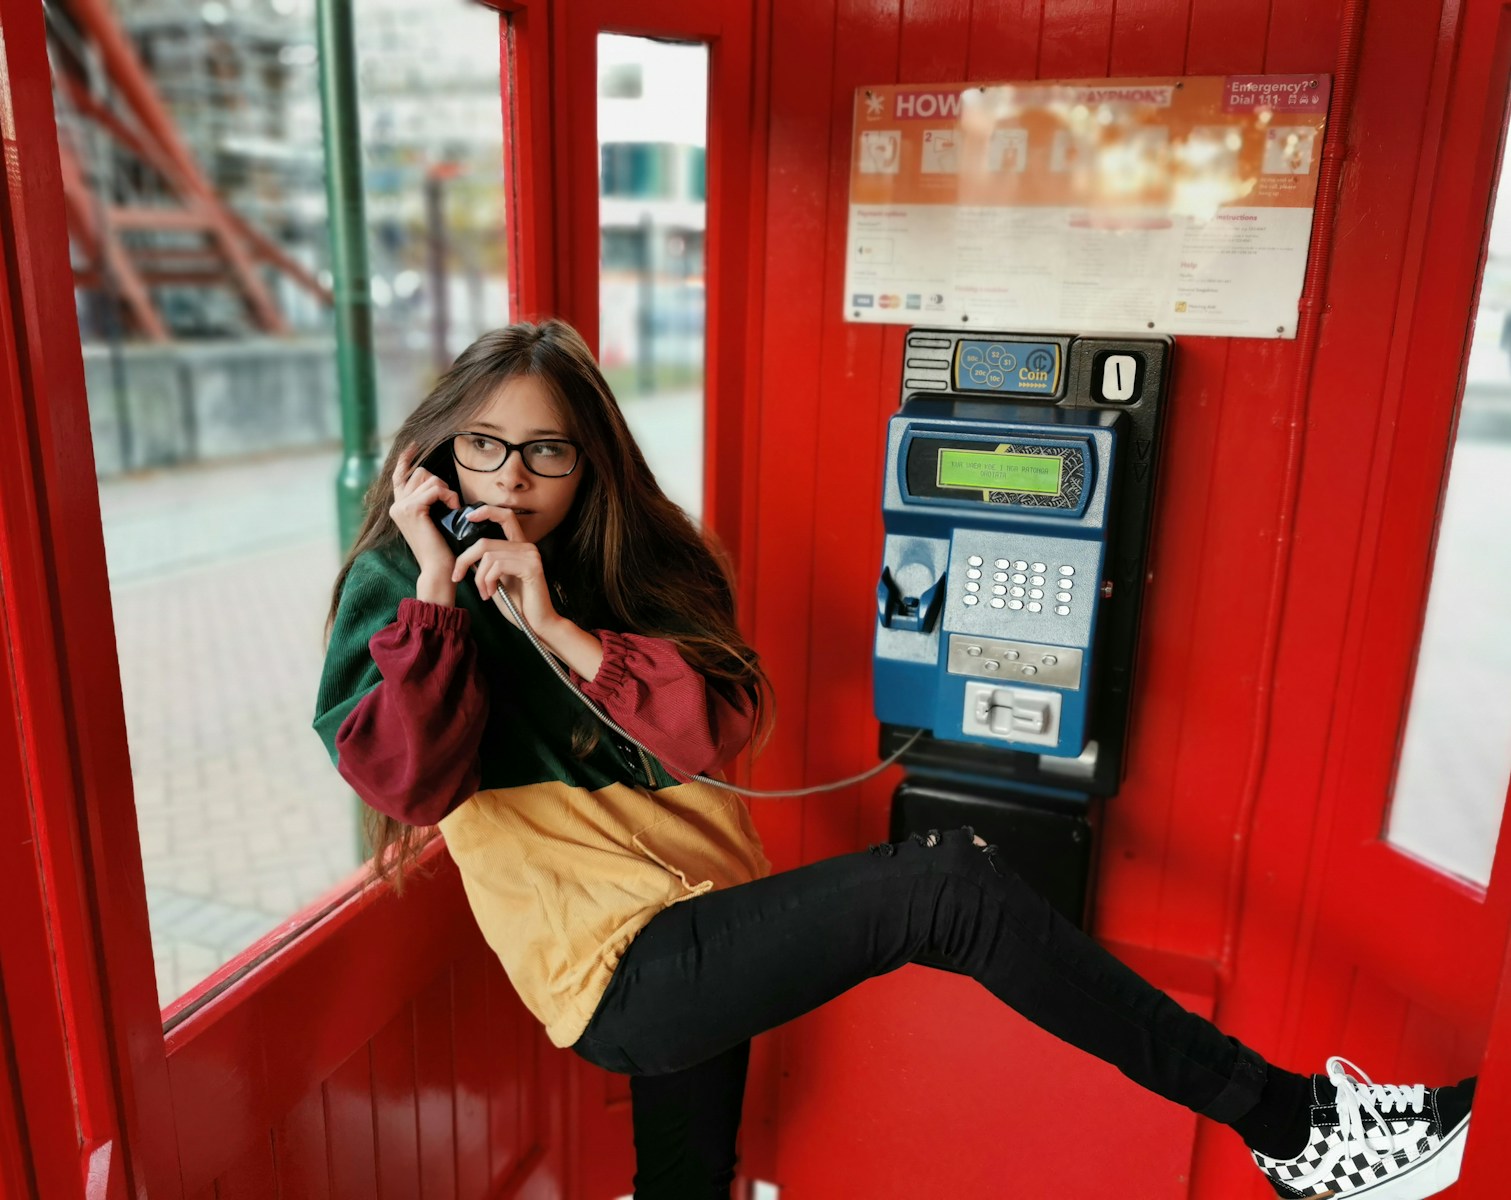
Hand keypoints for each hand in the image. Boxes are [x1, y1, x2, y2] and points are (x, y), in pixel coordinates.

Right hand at [389, 444, 461, 580]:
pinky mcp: (412, 509)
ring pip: (429, 479)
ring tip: (452, 508)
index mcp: (399, 507)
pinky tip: (454, 508)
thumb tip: (437, 482)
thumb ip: (429, 501)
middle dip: (440, 482)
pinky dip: (448, 496)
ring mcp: (402, 507)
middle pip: (420, 472)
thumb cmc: (441, 547)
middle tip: (449, 502)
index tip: (413, 445)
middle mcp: (396, 505)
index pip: (399, 475)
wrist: (438, 568)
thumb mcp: (434, 518)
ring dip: (446, 490)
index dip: (406, 459)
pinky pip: (435, 489)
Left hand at [450, 506, 559, 633]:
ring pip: (488, 556)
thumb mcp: (496, 580)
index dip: (486, 511)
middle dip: (465, 560)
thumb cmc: (518, 604)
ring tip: (484, 593)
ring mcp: (531, 556)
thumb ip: (486, 565)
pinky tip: (491, 594)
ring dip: (479, 578)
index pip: (505, 517)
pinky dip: (487, 581)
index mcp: (520, 547)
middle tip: (458, 577)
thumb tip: (467, 554)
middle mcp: (527, 547)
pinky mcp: (531, 567)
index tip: (468, 517)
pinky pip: (497, 566)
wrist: (537, 624)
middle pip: (485, 542)